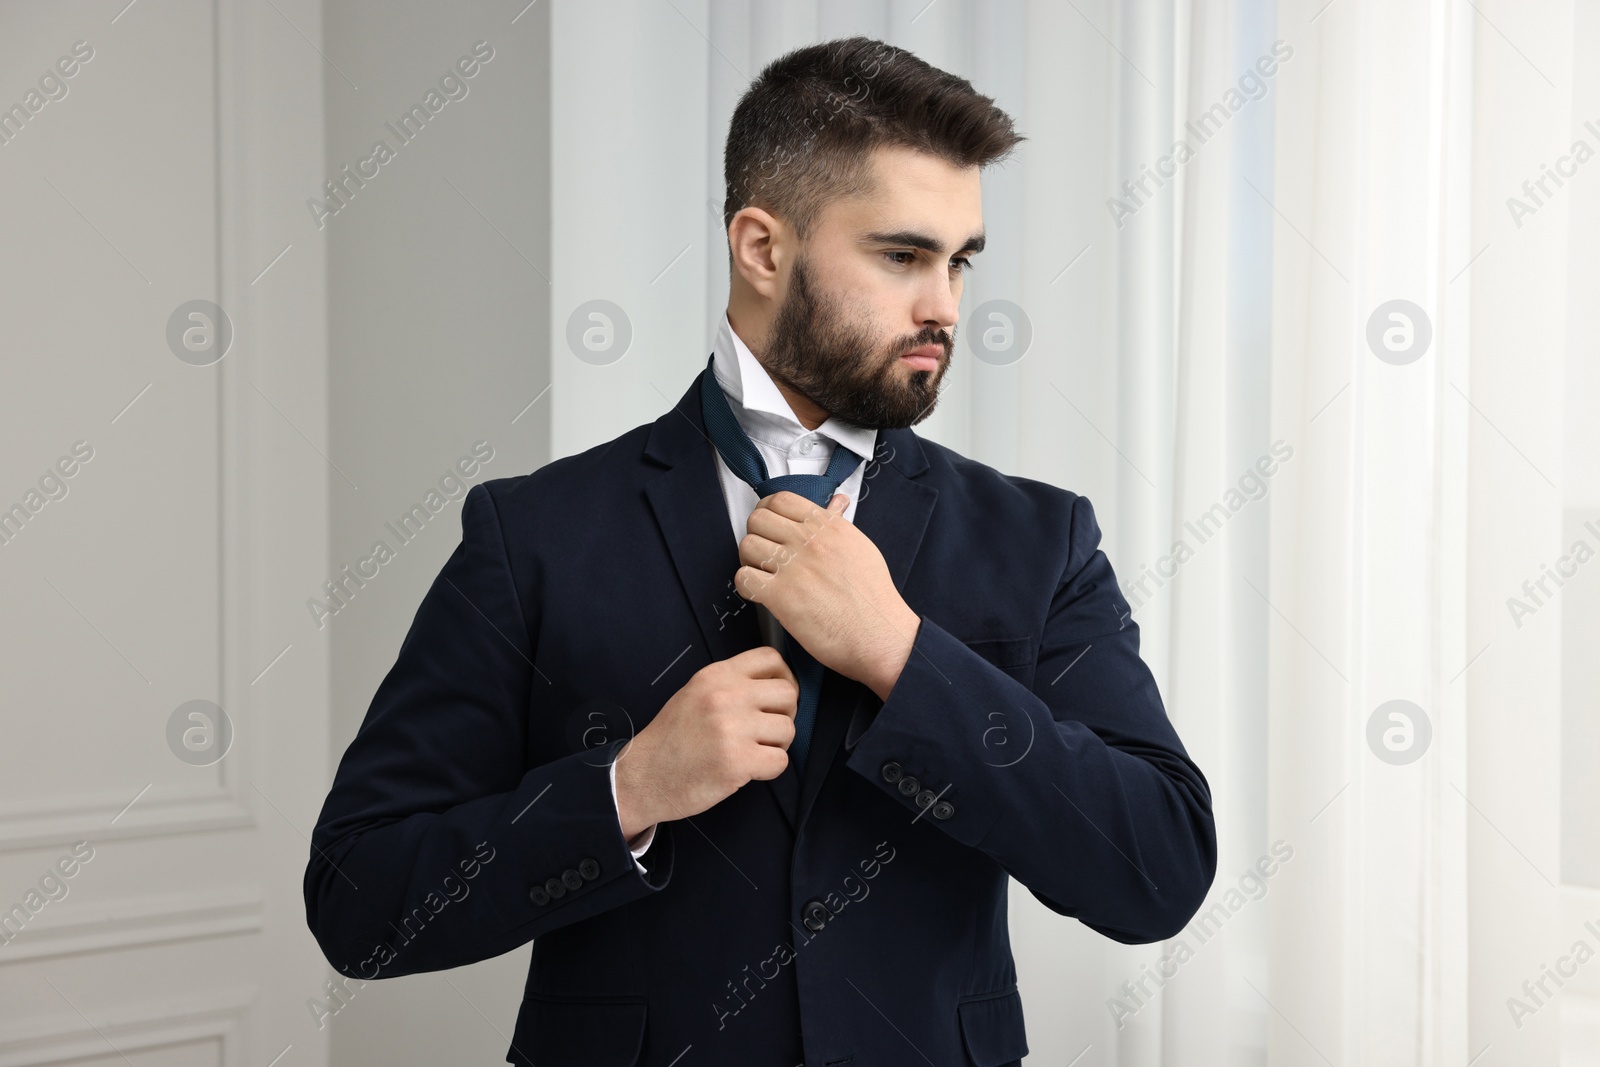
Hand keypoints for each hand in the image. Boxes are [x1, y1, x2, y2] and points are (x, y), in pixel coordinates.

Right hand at [613, 646, 797, 837]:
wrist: (644, 777)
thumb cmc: (671, 740)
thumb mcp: (695, 694)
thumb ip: (731, 685)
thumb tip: (774, 687)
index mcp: (716, 675)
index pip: (772, 658)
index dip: (783, 678)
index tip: (774, 699)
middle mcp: (725, 696)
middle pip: (789, 693)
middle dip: (784, 715)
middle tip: (765, 731)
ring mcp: (732, 728)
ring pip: (788, 729)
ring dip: (777, 745)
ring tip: (753, 751)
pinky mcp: (737, 761)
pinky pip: (781, 761)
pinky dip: (769, 769)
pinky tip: (748, 769)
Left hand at [734, 492, 919, 699]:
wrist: (880, 634)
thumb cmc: (873, 597)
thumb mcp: (860, 547)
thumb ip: (839, 524)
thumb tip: (837, 503)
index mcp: (828, 526)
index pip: (781, 499)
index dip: (768, 510)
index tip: (769, 525)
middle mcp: (809, 540)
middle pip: (758, 519)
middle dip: (757, 534)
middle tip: (765, 553)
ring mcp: (794, 566)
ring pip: (747, 545)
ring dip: (750, 560)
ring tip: (763, 575)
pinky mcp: (781, 595)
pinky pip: (744, 578)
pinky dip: (746, 586)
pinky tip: (761, 594)